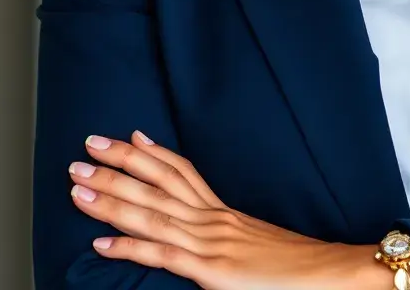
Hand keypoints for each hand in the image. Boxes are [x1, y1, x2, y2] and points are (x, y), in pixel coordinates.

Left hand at [68, 131, 373, 288]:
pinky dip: (129, 248)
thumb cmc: (298, 267)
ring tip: (79, 185)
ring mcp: (211, 242)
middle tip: (86, 148)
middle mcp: (214, 219)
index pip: (183, 172)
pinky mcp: (212, 270)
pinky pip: (163, 255)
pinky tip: (100, 244)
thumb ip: (231, 239)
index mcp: (224, 213)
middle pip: (159, 183)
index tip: (128, 136)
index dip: (152, 154)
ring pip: (152, 213)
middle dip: (119, 165)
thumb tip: (216, 241)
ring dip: (112, 198)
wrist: (330, 273)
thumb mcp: (258, 245)